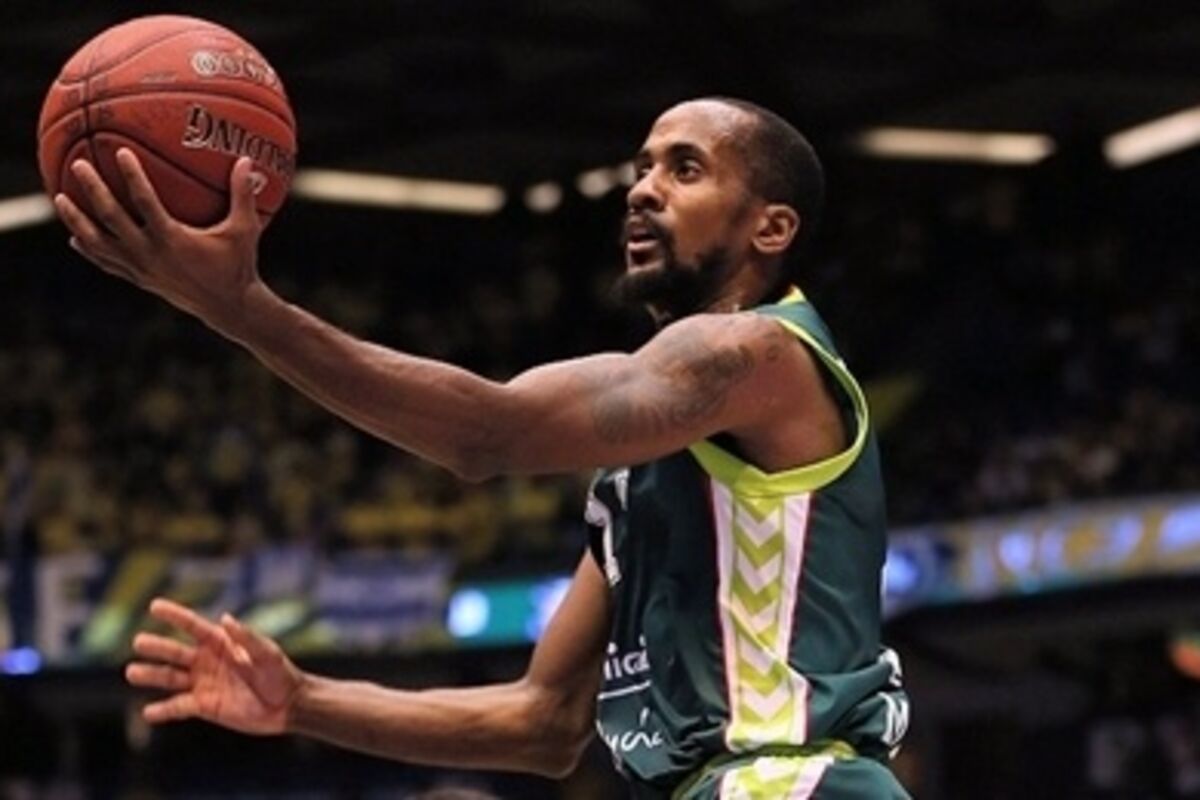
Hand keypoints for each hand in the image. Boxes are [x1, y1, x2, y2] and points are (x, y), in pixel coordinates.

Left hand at [54, 150, 265, 335]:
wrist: (228, 307)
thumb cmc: (238, 264)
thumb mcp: (244, 230)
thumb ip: (242, 195)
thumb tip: (247, 161)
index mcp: (172, 239)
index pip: (145, 201)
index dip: (132, 176)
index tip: (121, 152)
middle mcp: (150, 254)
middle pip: (111, 219)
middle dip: (93, 191)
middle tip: (79, 165)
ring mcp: (140, 269)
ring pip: (99, 243)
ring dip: (78, 221)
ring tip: (60, 198)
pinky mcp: (139, 279)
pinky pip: (107, 262)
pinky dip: (90, 249)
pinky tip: (76, 237)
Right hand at [126, 598, 303, 734]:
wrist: (286, 705)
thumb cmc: (280, 673)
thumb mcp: (267, 653)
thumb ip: (247, 638)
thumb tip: (226, 618)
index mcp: (221, 643)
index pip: (193, 626)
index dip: (175, 615)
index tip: (154, 605)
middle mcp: (207, 661)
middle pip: (176, 652)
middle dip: (157, 647)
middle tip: (138, 641)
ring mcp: (203, 684)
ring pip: (171, 678)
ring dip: (151, 675)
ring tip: (131, 673)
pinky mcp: (204, 707)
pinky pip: (179, 707)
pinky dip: (163, 710)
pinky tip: (147, 713)